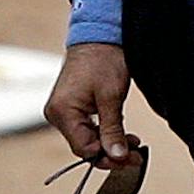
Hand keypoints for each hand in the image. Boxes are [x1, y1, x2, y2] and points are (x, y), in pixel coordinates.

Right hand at [45, 42, 139, 166]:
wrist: (99, 35)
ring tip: (133, 143)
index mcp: (62, 112)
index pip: (84, 149)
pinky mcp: (72, 107)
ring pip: (87, 139)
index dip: (108, 158)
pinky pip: (86, 128)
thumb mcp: (111, 97)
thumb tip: (117, 156)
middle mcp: (57, 114)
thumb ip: (112, 129)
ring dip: (110, 143)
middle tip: (136, 155)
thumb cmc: (103, 60)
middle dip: (111, 152)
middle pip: (84, 146)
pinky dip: (104, 133)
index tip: (131, 158)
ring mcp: (63, 110)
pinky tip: (122, 134)